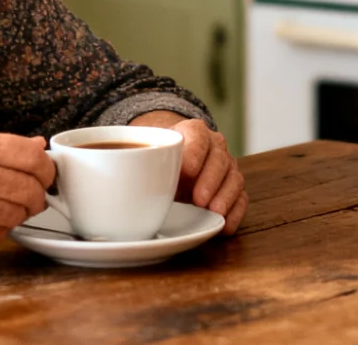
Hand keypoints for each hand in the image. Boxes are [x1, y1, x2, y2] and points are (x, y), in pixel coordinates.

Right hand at [0, 127, 54, 249]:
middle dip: (37, 193)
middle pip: (30, 188)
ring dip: (20, 211)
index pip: (32, 158)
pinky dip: (0, 226)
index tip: (46, 172)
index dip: (47, 168)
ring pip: (19, 213)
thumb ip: (2, 145)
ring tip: (4, 203)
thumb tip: (38, 146)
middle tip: (32, 192)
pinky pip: (0, 232)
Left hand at [132, 112, 247, 233]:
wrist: (171, 163)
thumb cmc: (157, 160)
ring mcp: (227, 168)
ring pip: (234, 178)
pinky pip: (242, 199)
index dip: (194, 152)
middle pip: (219, 159)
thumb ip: (136, 163)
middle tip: (199, 199)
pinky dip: (236, 212)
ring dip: (225, 196)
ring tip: (213, 212)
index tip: (185, 170)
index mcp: (192, 132)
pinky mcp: (233, 189)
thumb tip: (116, 181)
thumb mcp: (145, 155)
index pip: (197, 135)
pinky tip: (225, 225)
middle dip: (210, 180)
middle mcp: (214, 146)